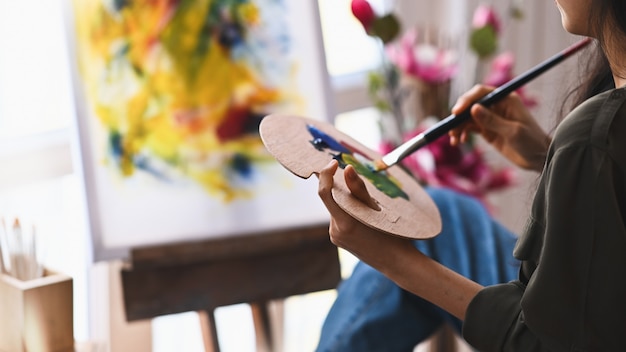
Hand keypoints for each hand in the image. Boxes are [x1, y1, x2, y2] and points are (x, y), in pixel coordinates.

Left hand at [317, 160, 482, 319]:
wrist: (397, 262)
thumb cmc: (392, 234)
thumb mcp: (377, 208)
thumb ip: (358, 188)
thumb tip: (346, 168)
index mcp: (344, 222)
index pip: (324, 193)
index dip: (326, 174)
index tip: (334, 162)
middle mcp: (335, 230)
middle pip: (332, 200)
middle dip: (343, 189)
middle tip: (359, 184)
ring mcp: (335, 237)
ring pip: (336, 209)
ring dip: (347, 202)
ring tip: (369, 208)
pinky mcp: (338, 240)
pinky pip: (339, 218)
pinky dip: (349, 212)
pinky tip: (365, 218)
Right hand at [449, 84, 550, 171]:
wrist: (539, 158)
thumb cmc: (532, 142)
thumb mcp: (513, 132)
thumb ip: (493, 121)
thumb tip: (473, 109)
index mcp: (506, 99)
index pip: (480, 93)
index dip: (466, 100)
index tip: (456, 112)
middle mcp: (496, 106)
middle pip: (471, 104)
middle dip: (459, 116)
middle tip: (451, 128)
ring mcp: (491, 118)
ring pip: (467, 117)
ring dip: (458, 126)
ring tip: (454, 139)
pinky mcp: (487, 130)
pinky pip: (469, 128)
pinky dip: (462, 133)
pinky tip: (459, 141)